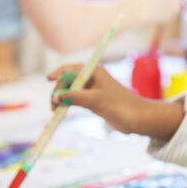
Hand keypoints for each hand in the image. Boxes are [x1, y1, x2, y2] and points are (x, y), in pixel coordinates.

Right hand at [48, 65, 184, 138]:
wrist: (138, 118)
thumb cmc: (120, 105)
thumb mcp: (96, 100)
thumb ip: (75, 97)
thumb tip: (56, 97)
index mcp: (96, 72)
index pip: (72, 69)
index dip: (59, 73)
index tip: (48, 79)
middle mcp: (93, 79)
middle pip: (69, 81)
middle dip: (59, 90)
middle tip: (53, 105)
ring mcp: (93, 91)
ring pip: (71, 91)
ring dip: (62, 99)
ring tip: (55, 111)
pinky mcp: (94, 102)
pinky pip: (76, 100)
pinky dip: (67, 105)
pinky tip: (60, 112)